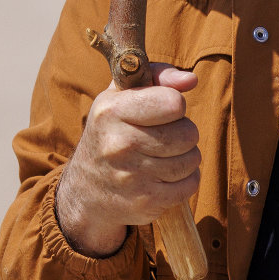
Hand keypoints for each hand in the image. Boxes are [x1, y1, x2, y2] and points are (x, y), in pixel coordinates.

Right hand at [54, 64, 200, 258]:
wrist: (86, 189)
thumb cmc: (112, 131)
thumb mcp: (121, 95)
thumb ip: (157, 76)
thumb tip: (190, 80)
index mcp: (112, 112)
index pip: (173, 103)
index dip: (174, 104)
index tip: (161, 110)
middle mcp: (119, 145)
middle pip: (188, 133)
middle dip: (183, 132)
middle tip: (164, 135)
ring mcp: (132, 178)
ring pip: (192, 160)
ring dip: (185, 156)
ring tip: (163, 155)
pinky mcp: (145, 204)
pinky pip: (190, 185)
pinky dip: (184, 180)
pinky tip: (164, 175)